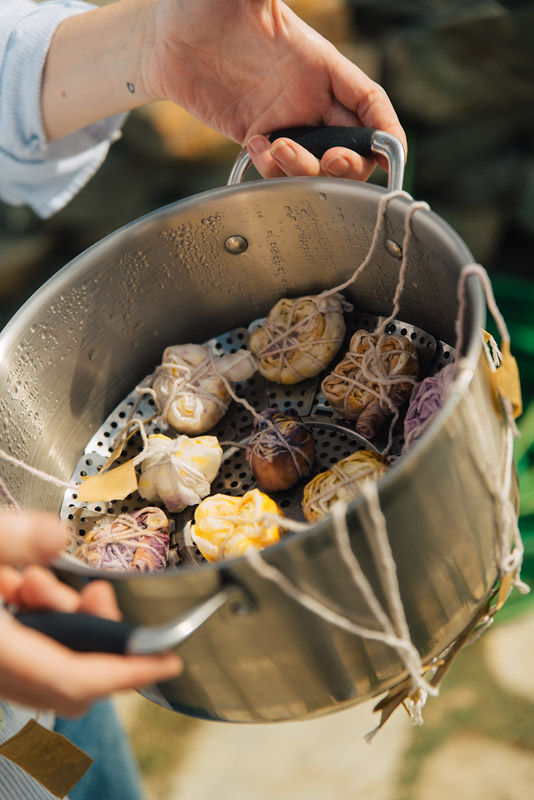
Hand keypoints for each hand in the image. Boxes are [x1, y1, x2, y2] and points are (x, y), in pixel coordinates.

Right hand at [0, 511, 180, 714]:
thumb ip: (11, 539)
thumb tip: (57, 536)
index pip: (74, 680)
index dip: (127, 672)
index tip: (168, 661)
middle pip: (65, 676)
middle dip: (93, 631)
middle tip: (97, 592)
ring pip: (42, 664)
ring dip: (56, 620)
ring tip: (35, 578)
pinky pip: (21, 655)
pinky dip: (32, 624)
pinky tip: (14, 584)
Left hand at [144, 0, 405, 179]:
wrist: (162, 36)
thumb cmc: (202, 4)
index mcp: (319, 63)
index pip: (369, 102)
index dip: (386, 129)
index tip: (392, 154)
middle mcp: (307, 97)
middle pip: (352, 145)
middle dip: (351, 164)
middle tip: (329, 161)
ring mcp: (282, 120)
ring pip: (316, 165)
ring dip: (307, 172)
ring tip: (276, 150)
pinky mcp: (255, 137)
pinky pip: (276, 169)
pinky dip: (271, 171)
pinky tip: (252, 148)